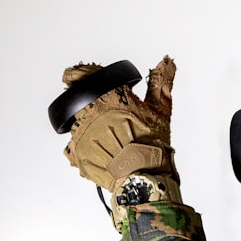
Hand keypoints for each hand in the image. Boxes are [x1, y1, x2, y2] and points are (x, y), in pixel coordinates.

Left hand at [61, 57, 178, 191]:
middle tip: (108, 118)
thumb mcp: (161, 109)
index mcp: (108, 96)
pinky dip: (86, 146)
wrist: (143, 178)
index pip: (81, 74)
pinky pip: (74, 145)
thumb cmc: (152, 143)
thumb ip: (161, 82)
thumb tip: (166, 61)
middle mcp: (88, 112)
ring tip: (110, 138)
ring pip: (75, 121)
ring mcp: (79, 134)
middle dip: (89, 104)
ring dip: (86, 125)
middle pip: (74, 98)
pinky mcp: (74, 154)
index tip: (83, 77)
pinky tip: (104, 151)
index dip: (82, 74)